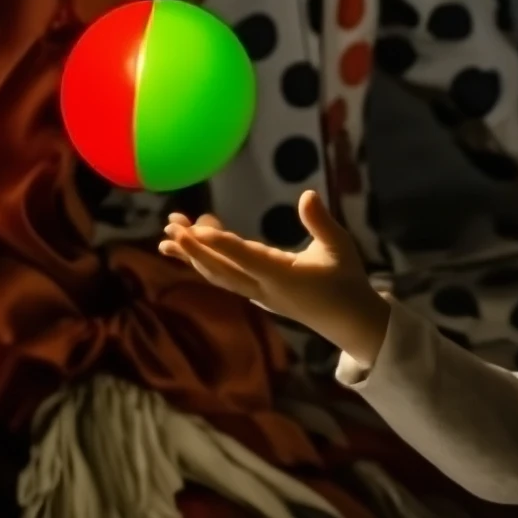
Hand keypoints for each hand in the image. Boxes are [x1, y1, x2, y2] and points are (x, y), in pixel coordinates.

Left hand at [159, 190, 390, 366]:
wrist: (350, 323)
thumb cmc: (347, 281)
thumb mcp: (340, 247)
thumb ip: (321, 222)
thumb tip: (307, 194)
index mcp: (282, 276)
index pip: (245, 257)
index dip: (220, 243)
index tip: (195, 229)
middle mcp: (264, 288)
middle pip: (221, 269)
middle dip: (193, 248)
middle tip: (169, 226)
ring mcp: (259, 294)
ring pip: (218, 276)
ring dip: (193, 256)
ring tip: (168, 238)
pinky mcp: (259, 295)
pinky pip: (226, 278)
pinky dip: (207, 263)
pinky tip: (196, 250)